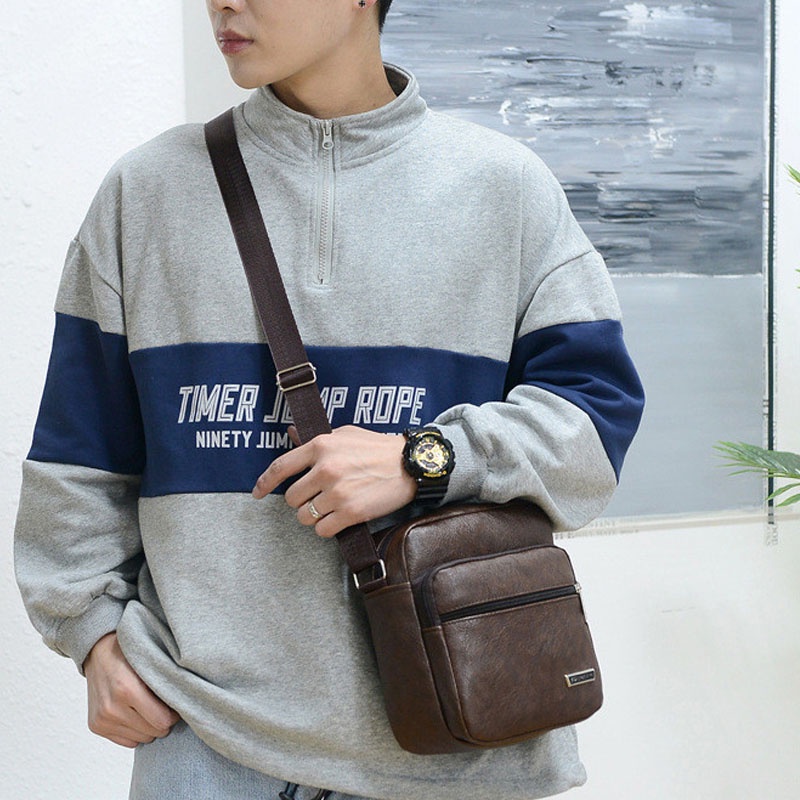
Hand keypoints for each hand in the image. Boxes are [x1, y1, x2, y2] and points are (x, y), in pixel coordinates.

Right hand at [83, 632, 180, 747]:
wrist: (99, 651)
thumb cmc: (129, 655)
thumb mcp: (150, 663)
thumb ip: (164, 683)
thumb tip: (186, 702)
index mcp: (127, 690)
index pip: (162, 721)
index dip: (174, 715)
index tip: (177, 705)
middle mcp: (112, 708)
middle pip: (153, 732)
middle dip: (163, 722)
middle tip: (165, 707)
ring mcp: (102, 720)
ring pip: (141, 739)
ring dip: (149, 727)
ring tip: (150, 708)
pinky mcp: (96, 726)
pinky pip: (127, 742)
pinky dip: (136, 731)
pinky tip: (137, 714)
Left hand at [252, 425, 416, 536]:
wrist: (410, 464)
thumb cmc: (378, 448)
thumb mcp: (345, 434)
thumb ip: (316, 438)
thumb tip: (292, 433)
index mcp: (321, 446)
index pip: (281, 467)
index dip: (264, 483)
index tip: (257, 493)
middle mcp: (326, 468)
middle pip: (291, 498)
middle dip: (301, 501)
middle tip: (316, 498)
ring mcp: (337, 491)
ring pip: (305, 516)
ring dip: (314, 516)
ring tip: (331, 507)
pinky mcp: (351, 512)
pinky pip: (323, 530)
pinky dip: (328, 528)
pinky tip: (339, 518)